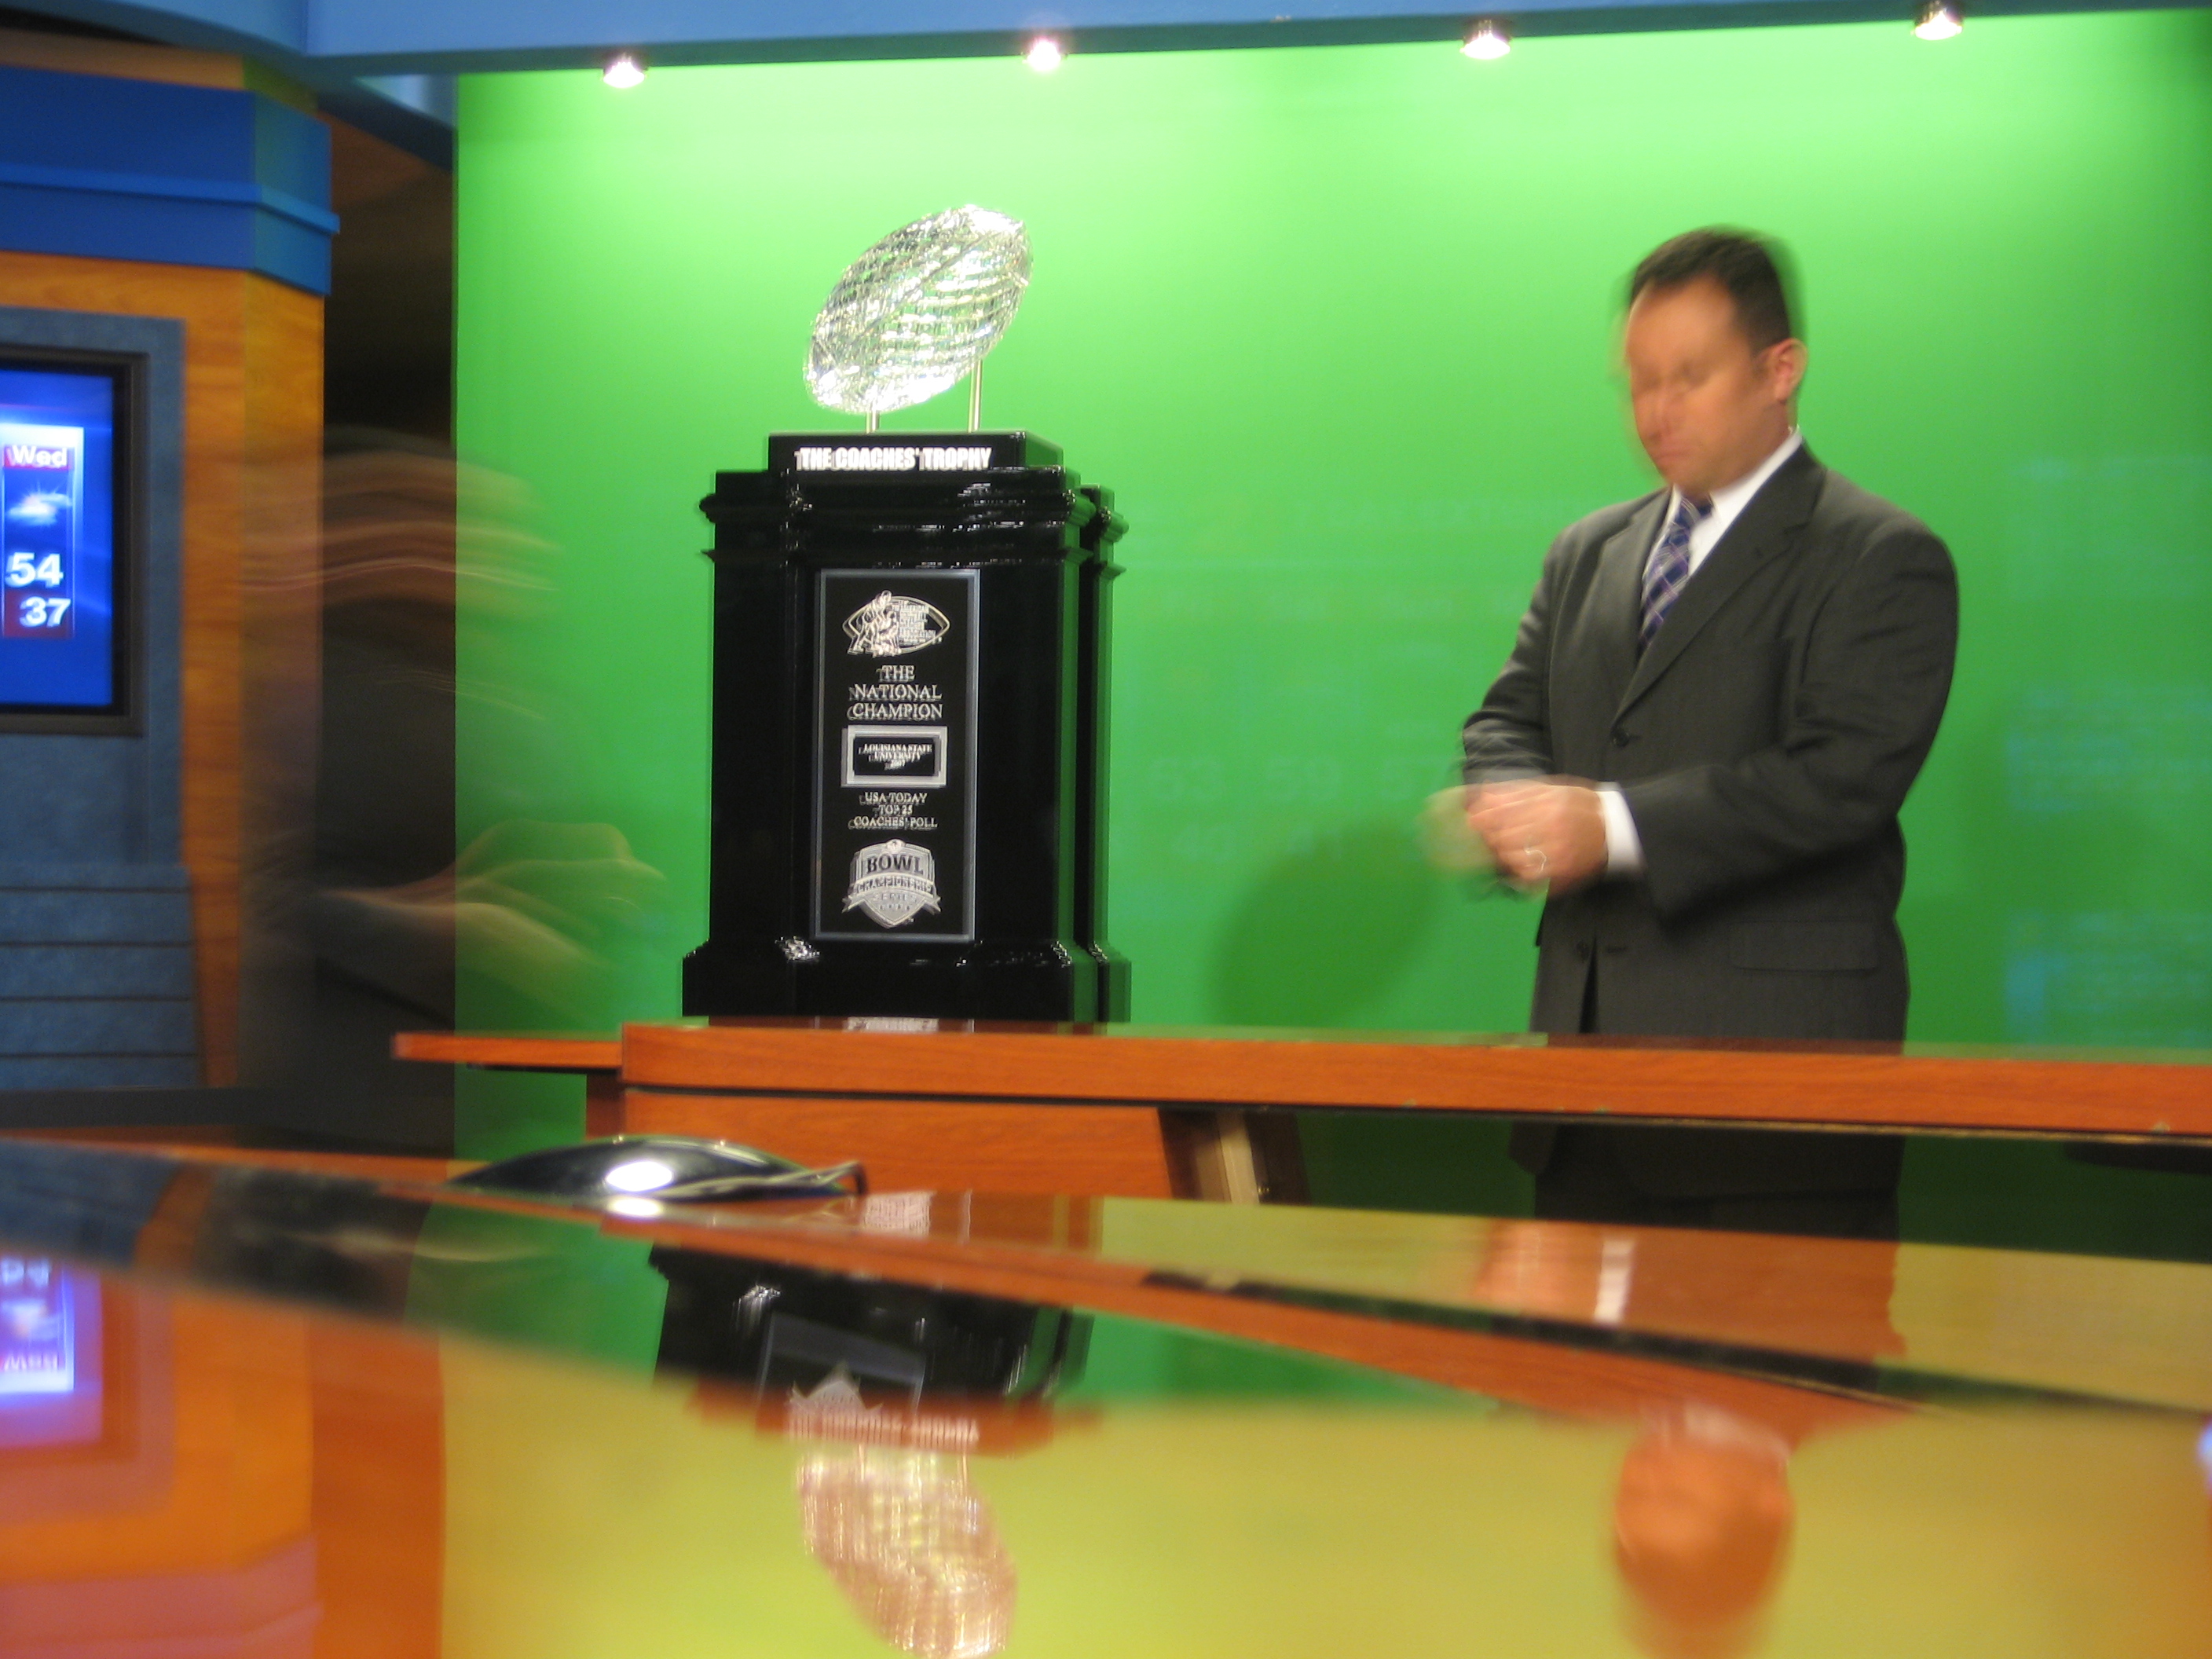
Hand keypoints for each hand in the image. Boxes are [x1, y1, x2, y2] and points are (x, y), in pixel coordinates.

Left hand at [1468, 779, 1608, 892]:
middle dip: (1490, 837)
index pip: (1502, 812)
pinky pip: (1528, 875)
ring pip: (1512, 857)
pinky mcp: (1562, 872)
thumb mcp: (1552, 788)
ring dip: (1501, 854)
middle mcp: (1551, 825)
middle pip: (1503, 835)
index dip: (1482, 818)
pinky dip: (1517, 870)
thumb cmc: (1580, 805)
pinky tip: (1519, 863)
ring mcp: (1556, 851)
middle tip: (1487, 837)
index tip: (1471, 820)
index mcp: (1547, 802)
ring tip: (1504, 850)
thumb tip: (1484, 796)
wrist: (1616, 827)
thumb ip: (1517, 792)